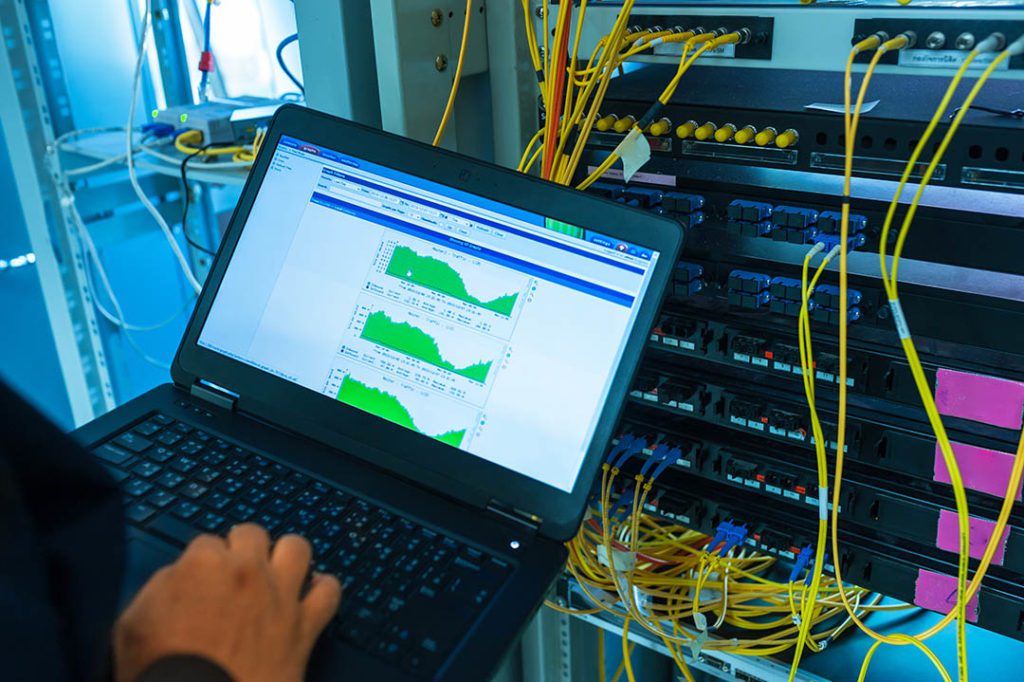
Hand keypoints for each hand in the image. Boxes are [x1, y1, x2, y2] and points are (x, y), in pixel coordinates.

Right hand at [114, 525, 340, 681]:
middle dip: (243, 549)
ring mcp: (281, 594)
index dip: (202, 563)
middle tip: (235, 573)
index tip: (201, 580)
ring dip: (286, 556)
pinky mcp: (305, 625)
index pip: (206, 542)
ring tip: (278, 572)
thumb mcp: (134, 622)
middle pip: (253, 534)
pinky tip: (313, 593)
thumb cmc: (159, 670)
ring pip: (297, 547)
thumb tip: (181, 578)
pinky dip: (323, 589)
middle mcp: (248, 569)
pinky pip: (329, 592)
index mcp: (203, 563)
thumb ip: (162, 588)